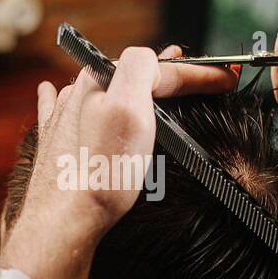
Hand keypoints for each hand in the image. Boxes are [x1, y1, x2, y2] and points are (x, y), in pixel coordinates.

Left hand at [1, 47, 234, 278]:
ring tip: (151, 79)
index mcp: (99, 79)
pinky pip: (55, 107)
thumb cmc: (102, 172)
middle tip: (197, 76)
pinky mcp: (54, 142)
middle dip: (167, 73)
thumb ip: (142, 68)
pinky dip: (59, 95)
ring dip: (128, 81)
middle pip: (133, 75)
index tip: (226, 79)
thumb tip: (152, 59)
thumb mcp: (131, 110)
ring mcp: (64, 117)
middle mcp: (78, 93)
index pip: (159, 68)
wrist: (66, 220)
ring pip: (101, 87)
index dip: (199, 73)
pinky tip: (51, 89)